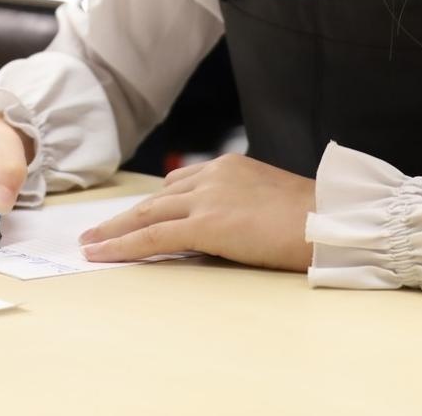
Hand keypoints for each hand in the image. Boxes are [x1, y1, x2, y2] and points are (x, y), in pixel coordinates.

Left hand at [79, 154, 315, 270]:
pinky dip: (123, 245)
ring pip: (148, 214)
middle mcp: (213, 175)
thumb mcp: (270, 201)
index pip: (179, 184)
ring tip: (92, 245)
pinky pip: (154, 235)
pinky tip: (103, 254)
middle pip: (156, 198)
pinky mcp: (207, 224)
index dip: (151, 204)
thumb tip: (224, 226)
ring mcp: (208, 198)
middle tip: (97, 231)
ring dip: (115, 231)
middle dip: (124, 217)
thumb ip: (240, 206)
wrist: (330, 222)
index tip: (133, 214)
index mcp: (230, 167)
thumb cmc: (312, 219)